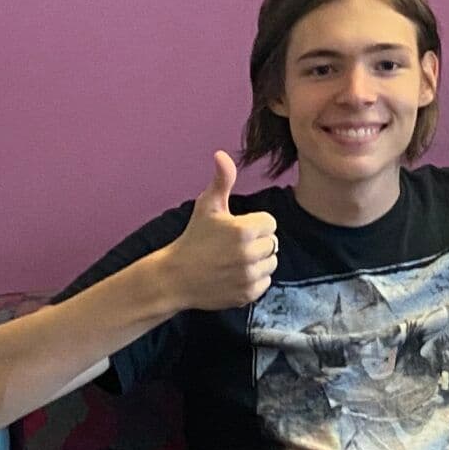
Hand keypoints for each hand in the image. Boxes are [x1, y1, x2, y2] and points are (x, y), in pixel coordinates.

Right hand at [162, 151, 278, 311]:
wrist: (175, 277)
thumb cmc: (193, 238)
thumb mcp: (207, 206)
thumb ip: (222, 180)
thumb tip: (221, 154)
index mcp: (244, 230)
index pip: (270, 223)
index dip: (255, 224)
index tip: (236, 229)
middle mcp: (249, 254)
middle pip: (273, 243)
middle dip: (257, 242)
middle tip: (234, 246)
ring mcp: (249, 276)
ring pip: (271, 263)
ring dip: (258, 261)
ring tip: (235, 259)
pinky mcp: (247, 295)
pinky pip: (265, 282)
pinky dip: (255, 279)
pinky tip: (235, 274)